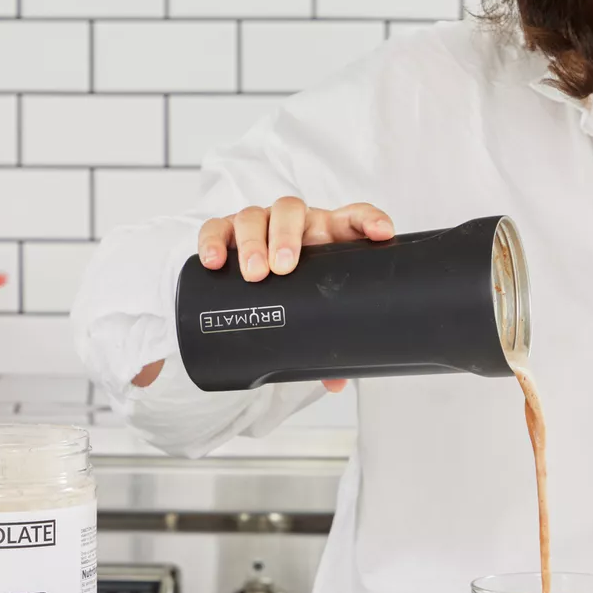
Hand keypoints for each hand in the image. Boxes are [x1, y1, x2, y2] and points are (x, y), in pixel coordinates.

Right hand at [132, 199, 395, 389]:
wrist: (255, 286)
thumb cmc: (296, 291)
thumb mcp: (314, 311)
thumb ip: (327, 341)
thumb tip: (335, 381)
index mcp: (326, 235)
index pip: (352, 217)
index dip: (369, 220)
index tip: (380, 234)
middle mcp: (293, 223)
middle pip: (290, 211)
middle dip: (286, 237)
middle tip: (283, 268)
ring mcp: (259, 224)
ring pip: (252, 217)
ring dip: (252, 242)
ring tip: (253, 274)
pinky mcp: (226, 232)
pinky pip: (215, 227)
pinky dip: (212, 241)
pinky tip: (215, 262)